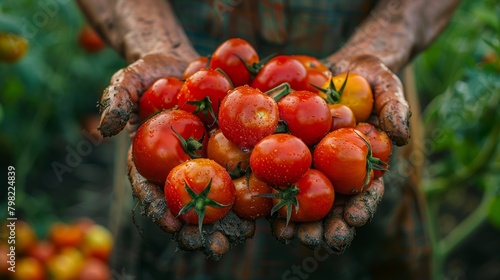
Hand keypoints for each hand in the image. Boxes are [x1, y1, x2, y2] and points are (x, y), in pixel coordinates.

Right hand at [98, 53, 255, 259]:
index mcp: (150, 162)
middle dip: (196, 230)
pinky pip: (242, 176)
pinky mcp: (231, 155)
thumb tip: (105, 128)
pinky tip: (266, 210)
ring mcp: (206, 165)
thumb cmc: (152, 74)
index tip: (169, 222)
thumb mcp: (129, 79)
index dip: (157, 208)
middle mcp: (178, 170)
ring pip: (216, 199)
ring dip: (228, 223)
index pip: (149, 190)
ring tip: (241, 237)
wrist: (185, 65)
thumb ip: (116, 98)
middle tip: (210, 247)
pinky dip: (252, 194)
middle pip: (185, 206)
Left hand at [269, 54, 406, 252]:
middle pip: (332, 207)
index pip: (365, 194)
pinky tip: (258, 206)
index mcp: (363, 167)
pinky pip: (276, 174)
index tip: (354, 218)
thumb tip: (402, 136)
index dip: (361, 208)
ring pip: (302, 199)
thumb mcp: (389, 88)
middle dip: (325, 227)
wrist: (343, 67)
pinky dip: (268, 192)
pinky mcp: (286, 152)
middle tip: (316, 240)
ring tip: (286, 235)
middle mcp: (336, 172)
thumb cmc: (373, 80)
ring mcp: (311, 164)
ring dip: (294, 222)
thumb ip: (396, 109)